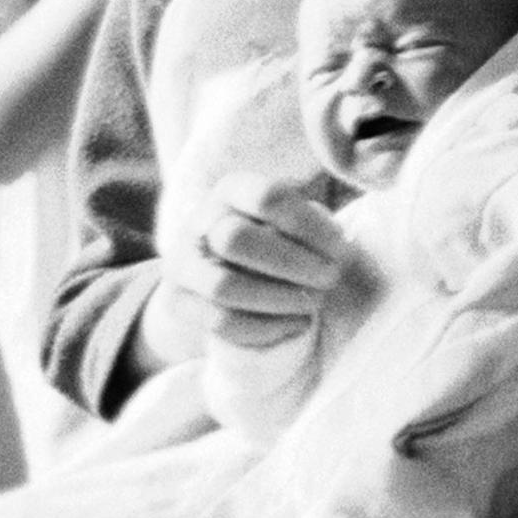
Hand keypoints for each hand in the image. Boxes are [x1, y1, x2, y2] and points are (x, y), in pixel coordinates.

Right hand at [153, 170, 351, 360]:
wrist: (231, 276)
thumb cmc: (280, 242)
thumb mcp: (294, 222)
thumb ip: (311, 224)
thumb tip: (336, 247)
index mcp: (232, 190)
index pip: (268, 197)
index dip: (310, 224)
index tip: (341, 247)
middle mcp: (199, 221)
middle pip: (237, 239)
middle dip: (291, 264)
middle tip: (330, 278)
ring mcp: (180, 262)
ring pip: (224, 286)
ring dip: (278, 299)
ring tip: (313, 302)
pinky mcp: (176, 302)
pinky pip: (220, 322)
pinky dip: (266, 327)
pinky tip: (297, 323)